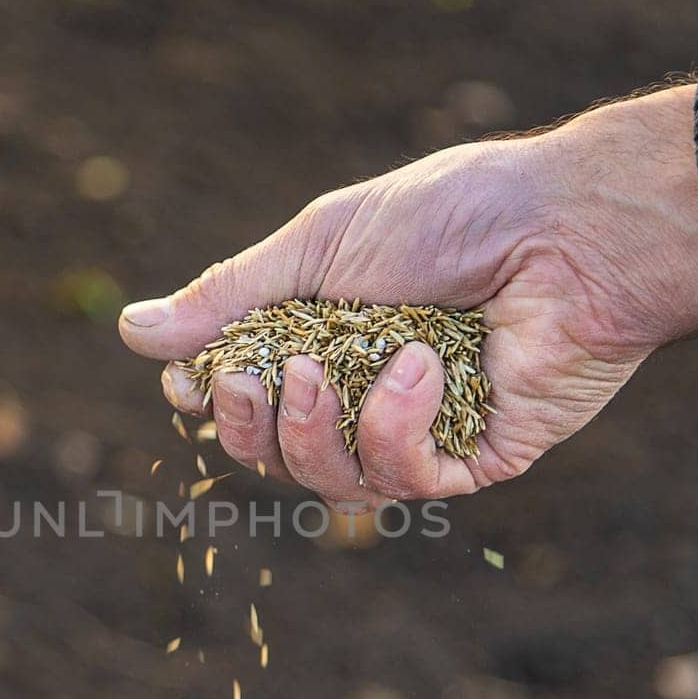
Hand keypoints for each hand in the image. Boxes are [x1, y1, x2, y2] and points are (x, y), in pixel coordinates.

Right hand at [118, 85, 697, 504]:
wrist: (567, 225)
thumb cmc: (451, 215)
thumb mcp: (319, 244)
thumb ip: (230, 296)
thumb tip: (131, 331)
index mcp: (330, 337)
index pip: (252, 400)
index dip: (214, 403)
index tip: (190, 383)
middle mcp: (371, 390)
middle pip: (281, 456)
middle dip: (254, 426)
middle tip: (254, 380)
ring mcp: (425, 429)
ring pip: (335, 483)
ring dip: (314, 432)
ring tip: (325, 370)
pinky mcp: (477, 457)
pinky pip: (408, 480)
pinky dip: (396, 428)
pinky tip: (420, 367)